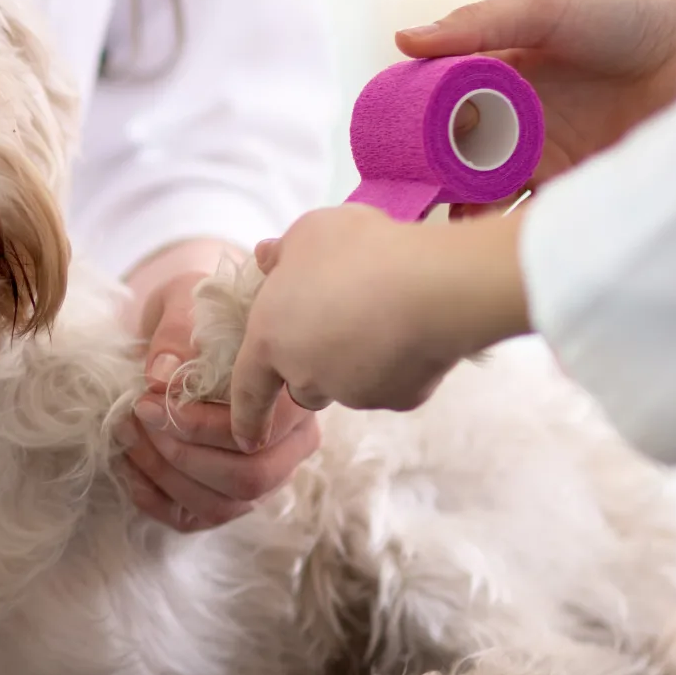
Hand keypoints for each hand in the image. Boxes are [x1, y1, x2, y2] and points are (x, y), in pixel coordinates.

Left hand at [122, 242, 322, 530]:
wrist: (183, 335)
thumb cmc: (196, 317)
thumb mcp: (187, 303)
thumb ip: (179, 331)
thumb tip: (162, 375)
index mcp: (295, 397)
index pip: (266, 429)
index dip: (205, 423)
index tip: (152, 397)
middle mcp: (289, 446)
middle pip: (250, 479)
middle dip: (182, 452)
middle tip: (138, 415)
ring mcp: (261, 479)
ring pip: (221, 505)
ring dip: (162, 474)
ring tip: (124, 432)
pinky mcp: (224, 499)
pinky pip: (192, 518)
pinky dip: (152, 498)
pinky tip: (124, 464)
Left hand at [225, 207, 531, 444]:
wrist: (431, 285)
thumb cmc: (358, 251)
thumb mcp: (308, 233)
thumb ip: (283, 252)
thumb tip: (268, 257)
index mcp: (271, 339)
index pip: (248, 389)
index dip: (245, 415)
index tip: (244, 441)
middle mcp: (307, 376)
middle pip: (301, 386)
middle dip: (313, 368)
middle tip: (338, 326)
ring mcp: (355, 393)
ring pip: (348, 387)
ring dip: (355, 364)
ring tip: (382, 318)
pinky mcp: (399, 399)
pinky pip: (393, 386)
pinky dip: (399, 366)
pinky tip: (413, 331)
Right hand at [399, 0, 675, 213]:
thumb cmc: (628, 17)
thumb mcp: (545, 8)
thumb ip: (477, 25)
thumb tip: (401, 40)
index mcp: (496, 84)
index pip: (436, 119)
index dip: (408, 141)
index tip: (384, 164)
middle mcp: (515, 128)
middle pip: (454, 169)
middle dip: (427, 193)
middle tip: (403, 214)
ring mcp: (546, 165)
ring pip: (487, 202)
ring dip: (462, 221)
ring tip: (438, 239)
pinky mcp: (579, 193)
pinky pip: (533, 221)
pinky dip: (509, 237)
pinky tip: (488, 248)